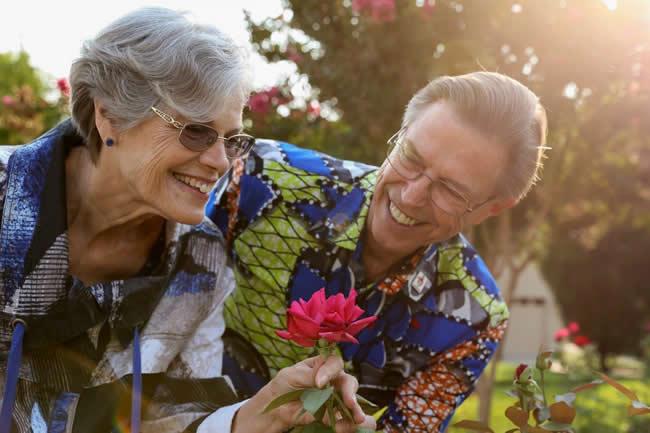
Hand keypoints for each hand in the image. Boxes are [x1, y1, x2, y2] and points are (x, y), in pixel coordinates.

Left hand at [232, 355, 375, 432]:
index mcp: (322, 366)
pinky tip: (346, 427)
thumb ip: (310, 376)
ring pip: (350, 402)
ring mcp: (333, 399)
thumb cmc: (281, 386)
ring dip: (355, 410)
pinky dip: (347, 423)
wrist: (272, 410)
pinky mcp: (331, 415)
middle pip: (348, 382)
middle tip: (349, 402)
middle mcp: (331, 381)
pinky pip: (343, 419)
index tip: (319, 383)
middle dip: (350, 392)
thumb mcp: (292, 375)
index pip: (334, 364)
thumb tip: (323, 382)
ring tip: (357, 419)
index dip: (330, 371)